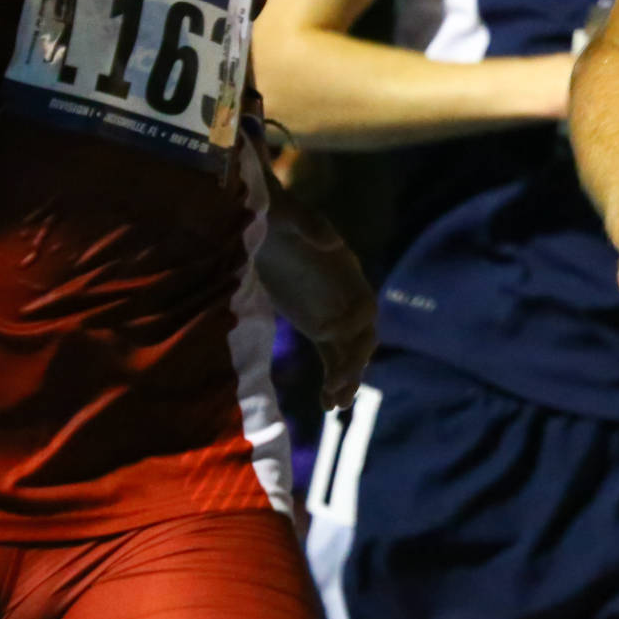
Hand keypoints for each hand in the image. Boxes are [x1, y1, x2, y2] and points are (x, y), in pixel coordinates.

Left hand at [254, 178, 377, 409]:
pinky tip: (326, 403)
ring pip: (348, 351)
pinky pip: (333, 356)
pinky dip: (333, 378)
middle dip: (354, 362)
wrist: (255, 219)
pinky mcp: (315, 323)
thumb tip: (330, 240)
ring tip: (333, 405)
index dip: (356, 327)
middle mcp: (345, 294)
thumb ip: (307, 225)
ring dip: (345, 378)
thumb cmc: (272, 213)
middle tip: (338, 389)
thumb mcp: (285, 213)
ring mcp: (331, 311)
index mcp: (344, 269)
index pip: (363, 305)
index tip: (336, 344)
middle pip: (361, 334)